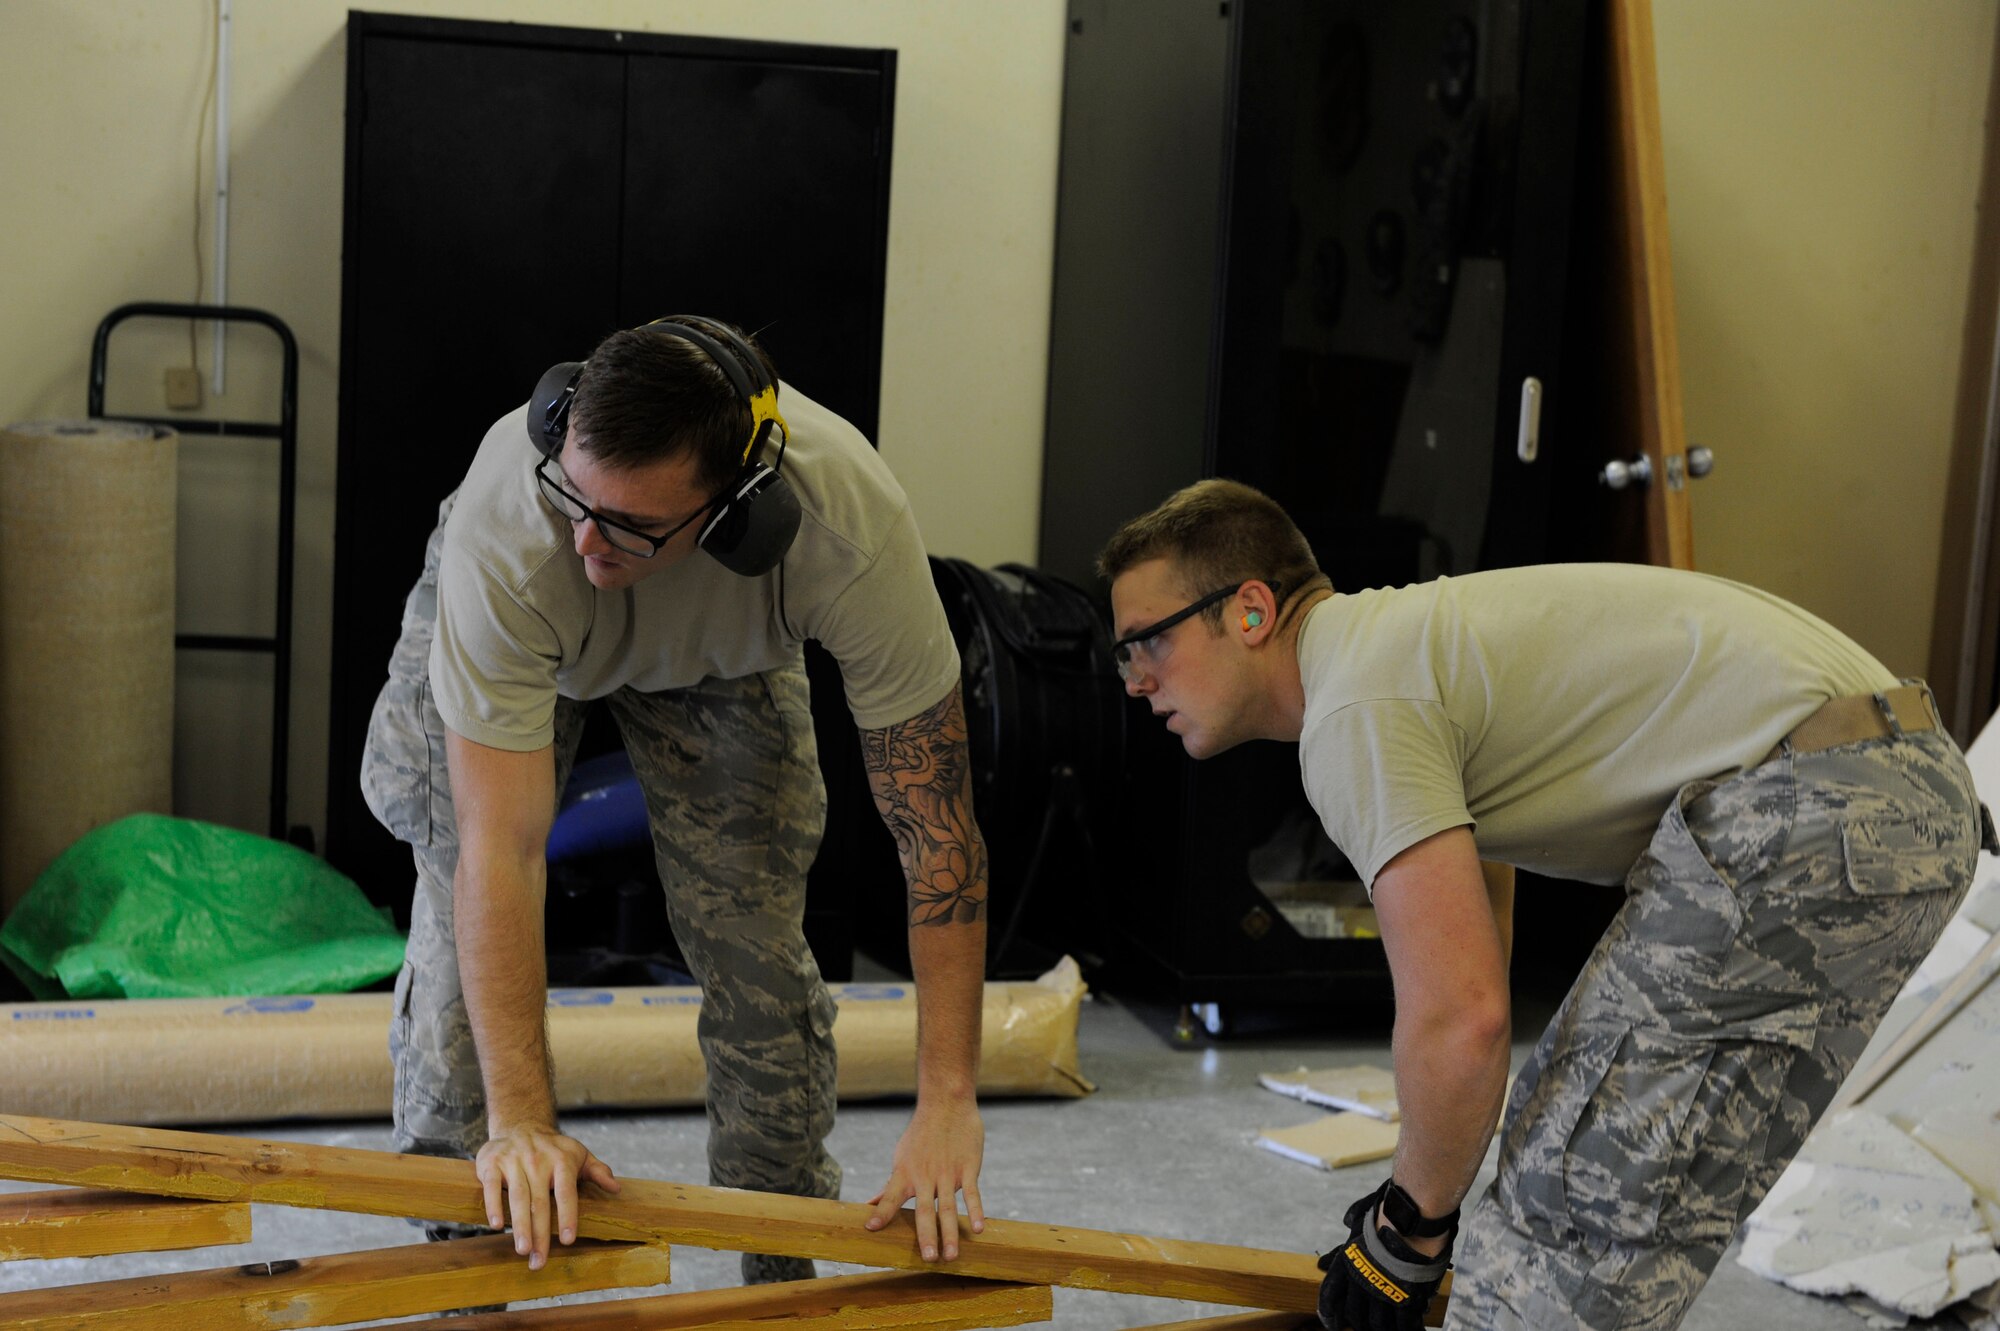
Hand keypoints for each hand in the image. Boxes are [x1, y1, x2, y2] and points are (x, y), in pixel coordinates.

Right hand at [474, 1126, 620, 1268]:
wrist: (521, 1124)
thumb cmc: (554, 1149)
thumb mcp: (579, 1154)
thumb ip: (598, 1171)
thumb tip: (616, 1189)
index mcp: (562, 1161)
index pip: (566, 1192)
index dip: (567, 1216)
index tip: (567, 1240)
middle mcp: (538, 1161)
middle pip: (540, 1202)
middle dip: (540, 1234)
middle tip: (539, 1261)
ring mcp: (514, 1161)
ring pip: (517, 1197)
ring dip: (519, 1225)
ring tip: (523, 1250)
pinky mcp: (492, 1163)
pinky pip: (492, 1186)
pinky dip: (493, 1205)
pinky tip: (496, 1225)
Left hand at [863, 1096, 985, 1261]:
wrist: (946, 1103)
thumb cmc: (921, 1133)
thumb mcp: (901, 1156)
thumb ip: (890, 1185)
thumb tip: (870, 1204)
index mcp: (905, 1173)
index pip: (889, 1196)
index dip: (881, 1212)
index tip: (870, 1228)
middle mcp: (925, 1176)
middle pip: (925, 1210)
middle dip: (926, 1236)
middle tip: (929, 1259)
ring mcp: (948, 1173)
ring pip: (948, 1207)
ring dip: (950, 1232)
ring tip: (951, 1256)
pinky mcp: (968, 1168)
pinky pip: (972, 1193)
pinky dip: (975, 1211)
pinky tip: (977, 1229)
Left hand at [1316, 1183, 1450, 1330]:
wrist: (1411, 1218)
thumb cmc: (1386, 1216)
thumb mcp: (1357, 1229)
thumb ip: (1342, 1249)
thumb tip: (1322, 1262)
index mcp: (1347, 1265)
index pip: (1330, 1296)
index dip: (1329, 1313)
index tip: (1331, 1323)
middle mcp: (1361, 1283)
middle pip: (1355, 1315)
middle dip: (1359, 1324)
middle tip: (1364, 1327)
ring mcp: (1383, 1293)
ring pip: (1378, 1324)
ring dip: (1382, 1330)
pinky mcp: (1406, 1299)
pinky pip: (1404, 1324)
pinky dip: (1407, 1330)